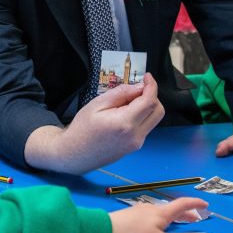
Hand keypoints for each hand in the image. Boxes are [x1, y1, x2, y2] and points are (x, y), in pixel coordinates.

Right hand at [24, 73, 164, 173]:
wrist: (74, 155)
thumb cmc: (82, 129)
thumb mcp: (97, 104)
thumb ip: (121, 93)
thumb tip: (139, 87)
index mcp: (125, 124)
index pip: (150, 101)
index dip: (152, 86)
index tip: (147, 77)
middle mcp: (135, 136)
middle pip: (158, 111)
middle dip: (152, 95)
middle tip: (138, 88)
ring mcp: (136, 144)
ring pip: (154, 119)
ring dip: (147, 106)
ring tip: (127, 102)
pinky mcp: (134, 147)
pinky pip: (146, 127)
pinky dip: (142, 116)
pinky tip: (125, 113)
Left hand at [109, 197, 206, 232]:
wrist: (107, 230)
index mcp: (162, 213)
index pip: (183, 204)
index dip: (195, 203)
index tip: (205, 204)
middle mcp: (153, 209)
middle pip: (173, 208)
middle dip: (186, 213)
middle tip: (195, 218)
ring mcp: (142, 210)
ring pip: (162, 212)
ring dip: (173, 217)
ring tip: (177, 224)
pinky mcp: (133, 215)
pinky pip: (152, 215)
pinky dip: (161, 219)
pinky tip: (156, 226)